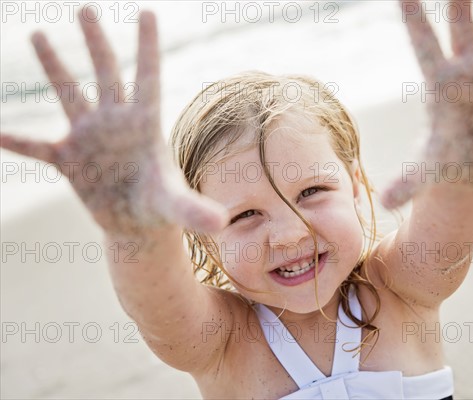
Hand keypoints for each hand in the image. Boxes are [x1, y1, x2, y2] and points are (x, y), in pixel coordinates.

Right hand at [0, 8, 226, 235]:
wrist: (137, 225)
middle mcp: (116, 123)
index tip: (148, 12)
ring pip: (69, 94)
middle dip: (96, 42)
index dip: (147, 47)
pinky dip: (18, 142)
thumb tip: (221, 223)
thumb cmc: (161, 208)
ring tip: (39, 34)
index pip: (147, 78)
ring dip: (54, 67)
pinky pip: (37, 146)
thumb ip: (194, 210)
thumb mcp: (176, 207)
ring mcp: (90, 138)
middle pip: (106, 74)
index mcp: (145, 126)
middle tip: (86, 8)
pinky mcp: (69, 160)